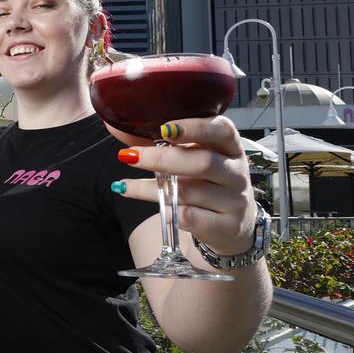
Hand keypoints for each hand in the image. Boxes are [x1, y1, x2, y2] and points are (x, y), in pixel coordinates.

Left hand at [110, 116, 257, 255]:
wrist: (232, 224)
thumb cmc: (205, 182)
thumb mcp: (192, 159)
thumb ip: (158, 143)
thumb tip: (117, 126)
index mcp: (230, 147)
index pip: (221, 130)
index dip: (195, 127)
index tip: (164, 128)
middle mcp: (236, 172)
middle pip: (202, 162)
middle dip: (162, 159)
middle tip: (129, 157)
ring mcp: (235, 200)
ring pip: (189, 192)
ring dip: (151, 188)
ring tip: (125, 185)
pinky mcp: (226, 226)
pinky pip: (190, 217)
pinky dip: (166, 211)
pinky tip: (151, 207)